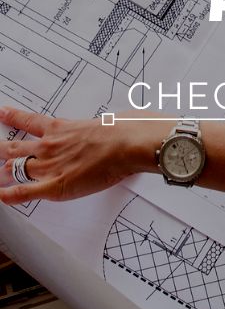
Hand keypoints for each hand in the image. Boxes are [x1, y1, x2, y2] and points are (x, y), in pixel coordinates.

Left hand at [0, 107, 160, 204]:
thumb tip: (113, 123)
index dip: (13, 116)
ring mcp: (50, 165)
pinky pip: (24, 192)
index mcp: (61, 127)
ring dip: (2, 171)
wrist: (128, 144)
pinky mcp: (55, 185)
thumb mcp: (107, 120)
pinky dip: (9, 195)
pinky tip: (1, 196)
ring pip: (14, 168)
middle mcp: (50, 145)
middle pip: (15, 147)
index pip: (30, 121)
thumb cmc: (123, 130)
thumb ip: (99, 125)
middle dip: (1, 149)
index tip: (3, 112)